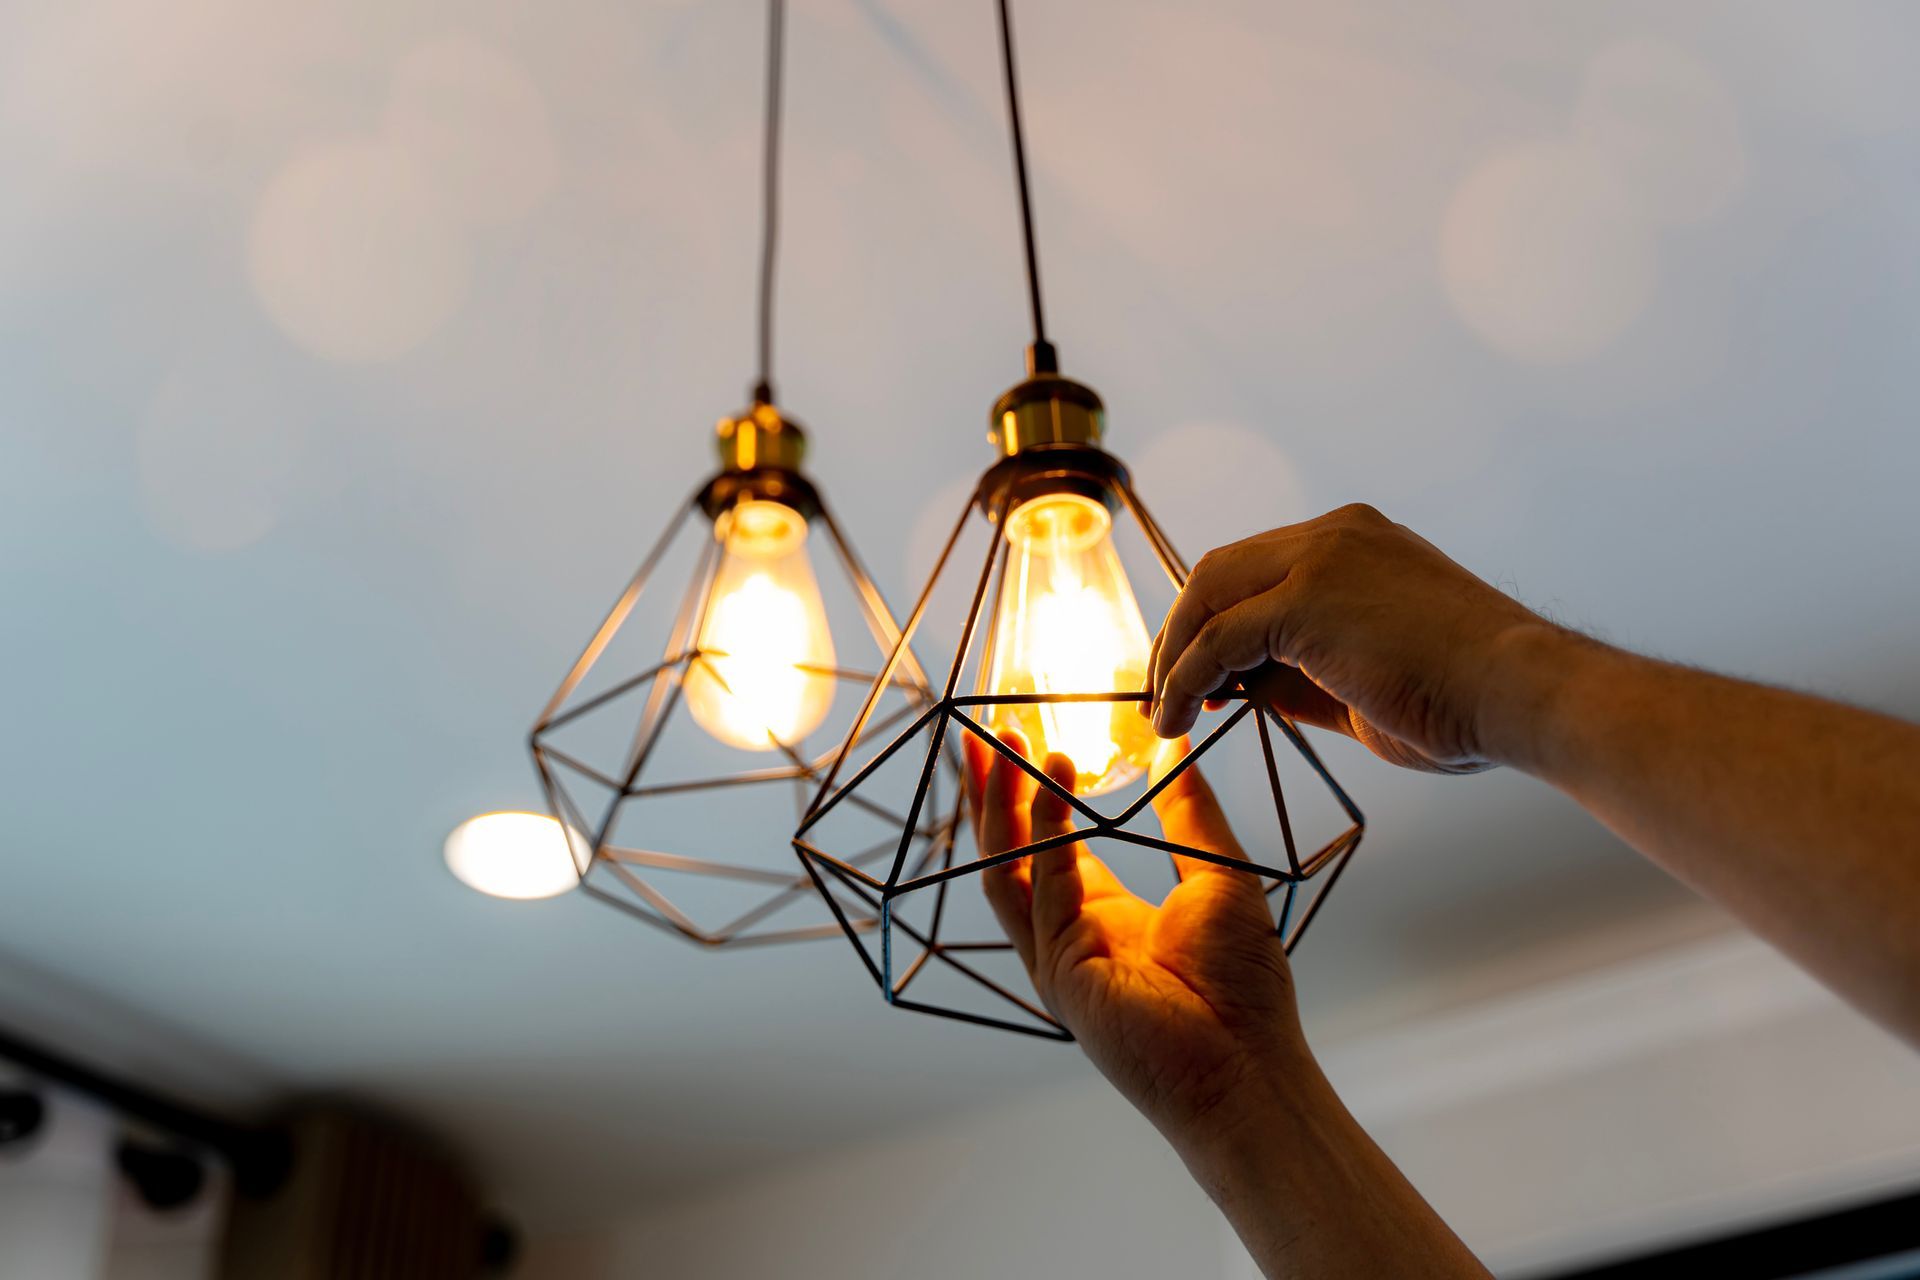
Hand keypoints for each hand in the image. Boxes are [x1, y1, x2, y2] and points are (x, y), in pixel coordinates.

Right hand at [964, 729, 1309, 1154]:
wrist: (1250, 1064)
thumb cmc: (1244, 988)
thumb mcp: (1219, 874)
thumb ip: (1189, 812)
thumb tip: (1177, 749)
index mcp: (1104, 916)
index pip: (1050, 845)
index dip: (1033, 793)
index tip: (1026, 741)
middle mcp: (1071, 935)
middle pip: (1012, 853)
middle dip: (995, 792)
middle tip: (986, 733)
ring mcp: (1059, 957)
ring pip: (1008, 869)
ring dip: (1000, 806)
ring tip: (1002, 747)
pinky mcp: (1062, 974)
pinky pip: (1043, 892)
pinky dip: (1046, 836)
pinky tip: (1055, 788)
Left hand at [1148, 503, 1561, 772]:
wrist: (1524, 694)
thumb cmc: (1466, 701)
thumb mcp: (1364, 680)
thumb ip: (1299, 674)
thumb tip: (1237, 688)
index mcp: (1356, 544)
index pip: (1258, 569)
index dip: (1215, 621)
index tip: (1198, 676)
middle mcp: (1335, 536)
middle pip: (1221, 571)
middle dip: (1181, 631)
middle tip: (1162, 692)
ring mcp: (1321, 558)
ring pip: (1209, 595)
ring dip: (1174, 656)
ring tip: (1162, 712)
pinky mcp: (1307, 598)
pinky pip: (1219, 639)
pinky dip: (1185, 678)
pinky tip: (1178, 718)